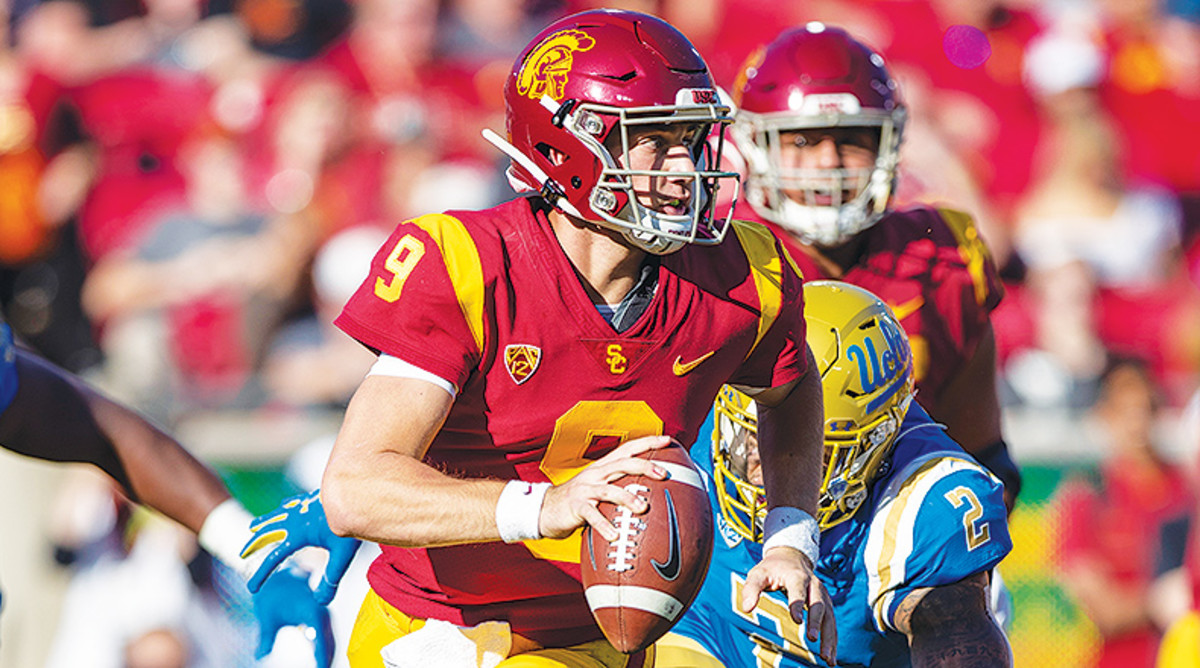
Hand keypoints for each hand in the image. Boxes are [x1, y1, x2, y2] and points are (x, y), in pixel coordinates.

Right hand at [241, 489, 360, 604]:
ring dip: (264, 522)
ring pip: (277, 515)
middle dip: (255, 544)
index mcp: (298, 535)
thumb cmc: (351, 523)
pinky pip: (294, 503)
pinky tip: (284, 506)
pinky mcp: (314, 498)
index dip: (261, 574)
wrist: (356, 491)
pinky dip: (285, 507)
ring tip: (253, 526)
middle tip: (242, 553)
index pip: (274, 558)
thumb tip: (321, 603)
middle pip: (268, 533)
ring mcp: (303, 507)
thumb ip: (330, 579)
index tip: (252, 588)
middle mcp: (295, 520)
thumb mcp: (342, 556)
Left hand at [252, 566, 334, 667]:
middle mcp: (321, 612)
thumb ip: (265, 637)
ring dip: (327, 655)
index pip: (322, 640)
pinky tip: (321, 660)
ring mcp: (322, 614)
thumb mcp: (267, 617)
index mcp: (312, 611)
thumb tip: (260, 655)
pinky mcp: (319, 617)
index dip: (322, 658)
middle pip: (329, 642)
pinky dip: (324, 649)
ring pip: (329, 640)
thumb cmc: (272, 595)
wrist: (279, 575)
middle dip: (327, 659)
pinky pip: (325, 636)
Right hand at [538, 435, 670, 540]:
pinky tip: (614, 535)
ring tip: (643, 509)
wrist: (545, 508)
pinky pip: (591, 515)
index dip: (647, 442)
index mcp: (603, 467)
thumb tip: (651, 494)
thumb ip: (620, 487)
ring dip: (627, 498)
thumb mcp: (600, 488)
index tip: (667, 440)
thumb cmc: (579, 500)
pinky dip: (603, 525)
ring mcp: (585, 489)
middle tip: (663, 474)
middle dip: (644, 466)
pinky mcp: (576, 506)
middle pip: (622, 463)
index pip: (627, 449)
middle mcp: (595, 473)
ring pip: (609, 489)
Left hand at [741, 546, 836, 664]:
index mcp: (797, 576)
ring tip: (827, 658)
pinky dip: (832, 640)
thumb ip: (751, 589)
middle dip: (816, 622)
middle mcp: (814, 585)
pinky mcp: (827, 604)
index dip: (798, 604)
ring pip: (830, 616)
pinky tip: (830, 657)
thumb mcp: (758, 573)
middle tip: (812, 638)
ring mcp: (823, 595)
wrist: (791, 557)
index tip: (797, 620)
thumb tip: (747, 608)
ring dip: (829, 637)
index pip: (798, 590)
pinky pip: (832, 623)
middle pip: (818, 604)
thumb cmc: (772, 568)